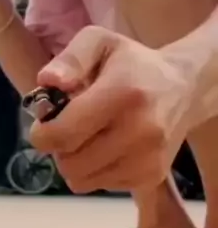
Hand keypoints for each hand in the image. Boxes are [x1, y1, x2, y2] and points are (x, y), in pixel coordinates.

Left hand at [29, 26, 192, 192]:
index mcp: (121, 95)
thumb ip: (70, 59)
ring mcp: (147, 160)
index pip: (64, 135)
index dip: (42, 134)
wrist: (184, 88)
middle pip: (69, 164)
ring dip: (76, 162)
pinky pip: (100, 185)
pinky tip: (107, 148)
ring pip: (81, 181)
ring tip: (88, 138)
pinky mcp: (150, 177)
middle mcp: (138, 132)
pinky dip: (95, 171)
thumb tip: (47, 81)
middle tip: (69, 129)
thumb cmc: (132, 64)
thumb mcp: (100, 42)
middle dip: (59, 148)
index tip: (45, 124)